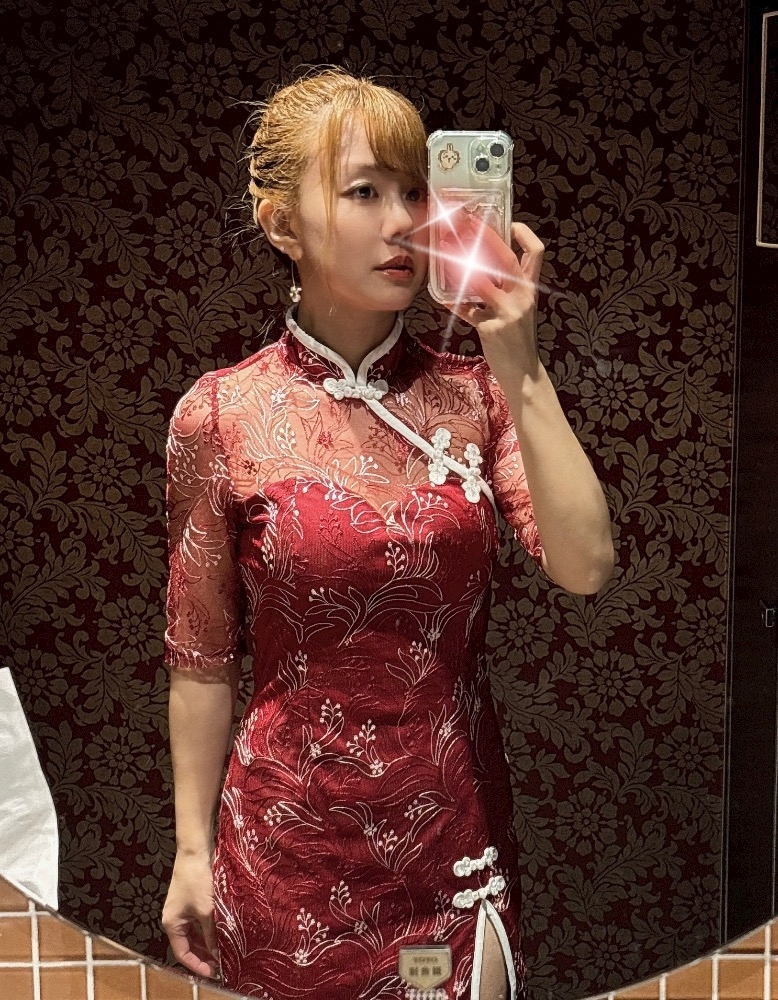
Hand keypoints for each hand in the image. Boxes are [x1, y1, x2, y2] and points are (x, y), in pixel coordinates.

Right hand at [162, 851, 219, 978]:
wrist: (194, 852)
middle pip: (188, 945)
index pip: (182, 953)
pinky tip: (222, 934)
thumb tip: (218, 954)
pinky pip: (199, 923)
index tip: (212, 972)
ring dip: (208, 943)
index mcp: (172, 924)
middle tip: (221, 964)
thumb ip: (211, 933)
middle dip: (204, 955)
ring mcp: (183, 911)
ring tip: (224, 952)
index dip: (197, 964)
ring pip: (195, 934)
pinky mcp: (192, 902)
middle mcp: (175, 920)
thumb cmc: (196, 880)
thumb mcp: (206, 910)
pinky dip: (209, 930)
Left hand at [442, 213, 544, 377]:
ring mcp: (507, 312)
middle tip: (465, 222)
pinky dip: (452, 303)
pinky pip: (466, 310)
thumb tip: (483, 269)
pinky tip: (442, 298)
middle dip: (484, 235)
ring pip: (480, 280)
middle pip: (504, 257)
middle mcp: (522, 297)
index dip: (525, 234)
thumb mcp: (519, 311)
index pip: (536, 253)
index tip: (511, 223)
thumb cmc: (518, 340)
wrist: (523, 373)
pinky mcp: (490, 328)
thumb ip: (506, 290)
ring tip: (445, 252)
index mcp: (530, 289)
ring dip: (460, 264)